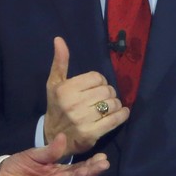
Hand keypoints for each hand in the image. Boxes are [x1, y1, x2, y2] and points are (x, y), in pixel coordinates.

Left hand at [0, 133, 108, 175]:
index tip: (102, 157)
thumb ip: (50, 150)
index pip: (80, 167)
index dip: (92, 163)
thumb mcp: (34, 154)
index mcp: (61, 170)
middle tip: (101, 164)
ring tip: (86, 172)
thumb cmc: (18, 166)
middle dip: (91, 172)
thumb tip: (63, 136)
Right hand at [44, 37, 128, 155]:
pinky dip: (122, 115)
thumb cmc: (56, 106)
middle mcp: (73, 103)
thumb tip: (59, 39)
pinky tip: (122, 112)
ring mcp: (82, 119)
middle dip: (108, 93)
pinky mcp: (91, 133)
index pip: (96, 77)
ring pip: (112, 104)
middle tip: (103, 98)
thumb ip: (60, 61)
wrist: (53, 137)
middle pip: (106, 90)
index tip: (95, 87)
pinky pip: (115, 120)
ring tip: (110, 106)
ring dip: (116, 104)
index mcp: (65, 89)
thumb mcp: (54, 83)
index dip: (100, 81)